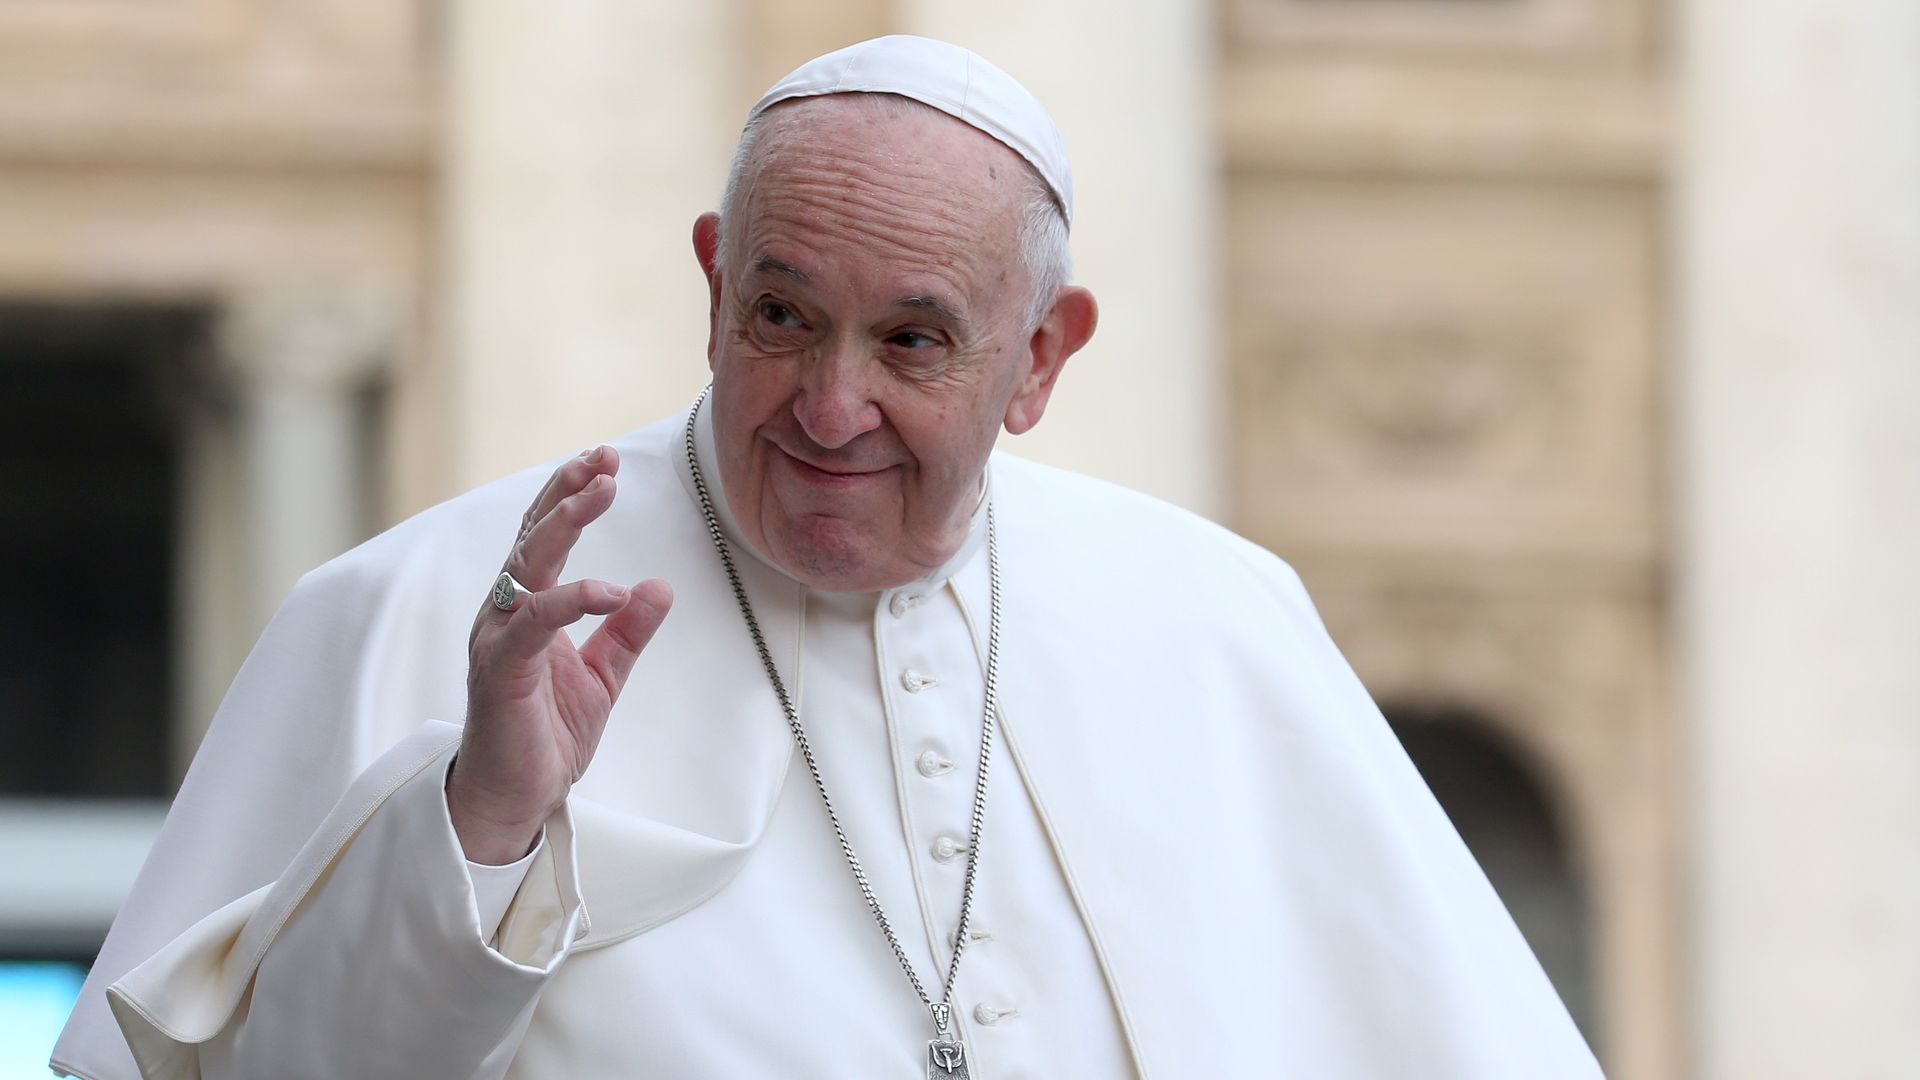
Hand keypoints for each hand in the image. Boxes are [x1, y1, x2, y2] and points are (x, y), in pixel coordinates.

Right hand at [449, 445, 673, 863]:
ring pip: (528, 565)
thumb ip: (627, 631)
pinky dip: (573, 600)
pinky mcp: (500, 670)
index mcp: (527, 609)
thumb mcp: (603, 675)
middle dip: (567, 493)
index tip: (605, 462)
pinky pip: (534, 623)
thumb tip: (659, 586)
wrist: (516, 797)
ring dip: (564, 524)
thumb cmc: (547, 734)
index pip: (545, 537)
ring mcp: (498, 639)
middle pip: (533, 536)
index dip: (571, 496)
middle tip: (604, 460)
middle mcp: (506, 613)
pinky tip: (611, 591)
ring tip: (601, 492)